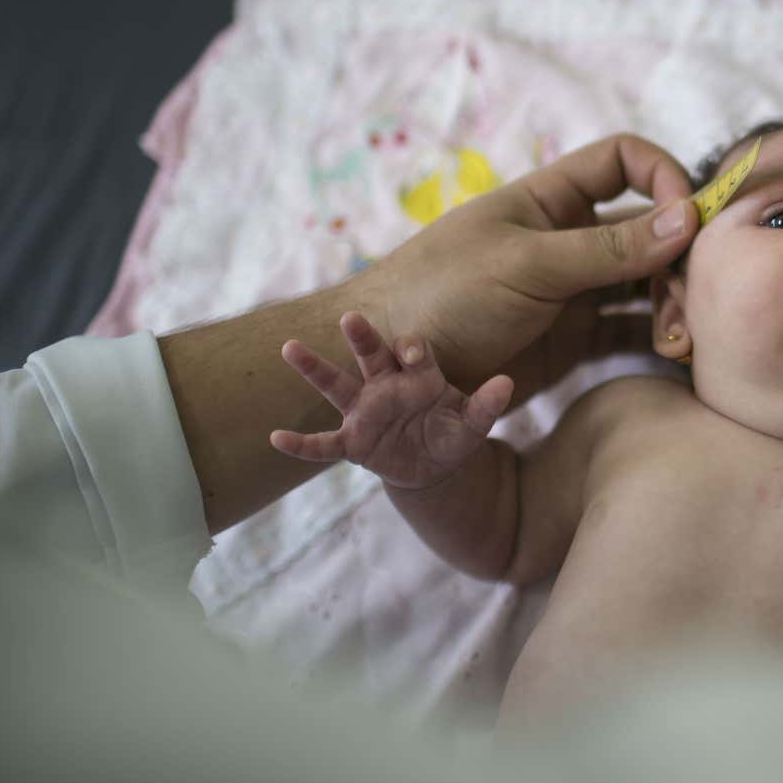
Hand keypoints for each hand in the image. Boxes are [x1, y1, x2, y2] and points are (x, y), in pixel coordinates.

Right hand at [270, 312, 512, 490]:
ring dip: (315, 368)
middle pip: (370, 355)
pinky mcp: (352, 442)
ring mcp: (364, 412)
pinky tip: (276, 439)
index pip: (412, 352)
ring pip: (336, 385)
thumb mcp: (473, 424)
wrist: (433, 465)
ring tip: (290, 347)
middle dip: (361, 337)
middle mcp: (385, 386)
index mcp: (417, 376)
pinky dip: (301, 445)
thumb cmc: (451, 433)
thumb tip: (506, 385)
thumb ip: (486, 406)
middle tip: (349, 317)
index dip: (412, 349)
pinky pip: (323, 445)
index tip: (410, 352)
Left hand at [351, 133, 697, 404]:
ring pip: (647, 284)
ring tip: (680, 340)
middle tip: (696, 299)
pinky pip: (631, 331)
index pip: (624, 161)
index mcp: (551, 200)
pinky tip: (676, 355)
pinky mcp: (574, 342)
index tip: (691, 217)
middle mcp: (569, 240)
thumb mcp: (527, 265)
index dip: (664, 176)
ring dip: (674, 303)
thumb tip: (688, 217)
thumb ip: (608, 248)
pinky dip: (658, 338)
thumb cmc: (442, 297)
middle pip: (651, 229)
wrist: (391, 371)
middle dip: (680, 256)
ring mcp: (574, 292)